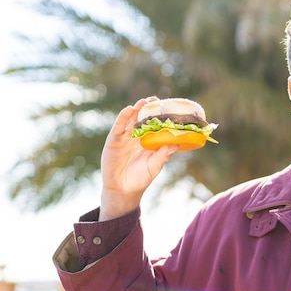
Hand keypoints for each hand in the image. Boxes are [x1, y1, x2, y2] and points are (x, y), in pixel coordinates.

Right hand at [99, 97, 177, 220]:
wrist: (123, 190)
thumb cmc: (141, 178)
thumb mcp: (154, 166)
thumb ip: (163, 155)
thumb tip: (176, 144)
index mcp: (148, 142)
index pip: (154, 125)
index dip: (159, 116)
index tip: (167, 107)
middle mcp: (136, 138)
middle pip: (142, 119)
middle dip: (148, 109)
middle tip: (156, 100)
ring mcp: (125, 138)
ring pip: (131, 120)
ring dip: (137, 110)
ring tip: (144, 102)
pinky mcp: (114, 141)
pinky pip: (118, 127)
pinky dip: (123, 117)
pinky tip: (129, 109)